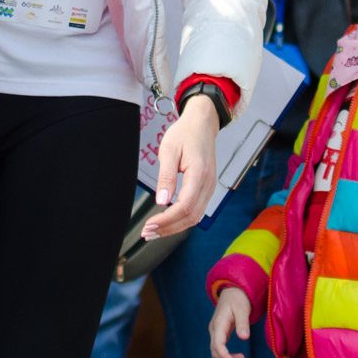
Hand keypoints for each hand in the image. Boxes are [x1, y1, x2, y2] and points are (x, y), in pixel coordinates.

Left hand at [142, 96, 219, 239]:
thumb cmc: (185, 134)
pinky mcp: (207, 189)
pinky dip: (181, 220)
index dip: (166, 220)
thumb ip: (166, 176)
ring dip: (174, 227)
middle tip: (147, 233)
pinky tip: (166, 221)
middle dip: (168, 228)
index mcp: (199, 174)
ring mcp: (210, 188)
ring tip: (154, 231)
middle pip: (190, 217)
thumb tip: (161, 201)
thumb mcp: (169, 150)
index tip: (149, 225)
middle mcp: (208, 184)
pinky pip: (196, 210)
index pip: (184, 206)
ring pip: (194, 217)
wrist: (202, 124)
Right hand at [208, 287, 251, 357]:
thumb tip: (244, 338)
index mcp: (219, 323)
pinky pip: (221, 347)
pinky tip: (239, 357)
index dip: (225, 356)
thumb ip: (242, 323)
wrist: (232, 290)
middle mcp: (215, 329)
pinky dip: (228, 355)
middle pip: (215, 350)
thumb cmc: (238, 298)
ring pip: (217, 351)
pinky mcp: (220, 332)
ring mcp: (216, 331)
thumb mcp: (242, 309)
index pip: (218, 344)